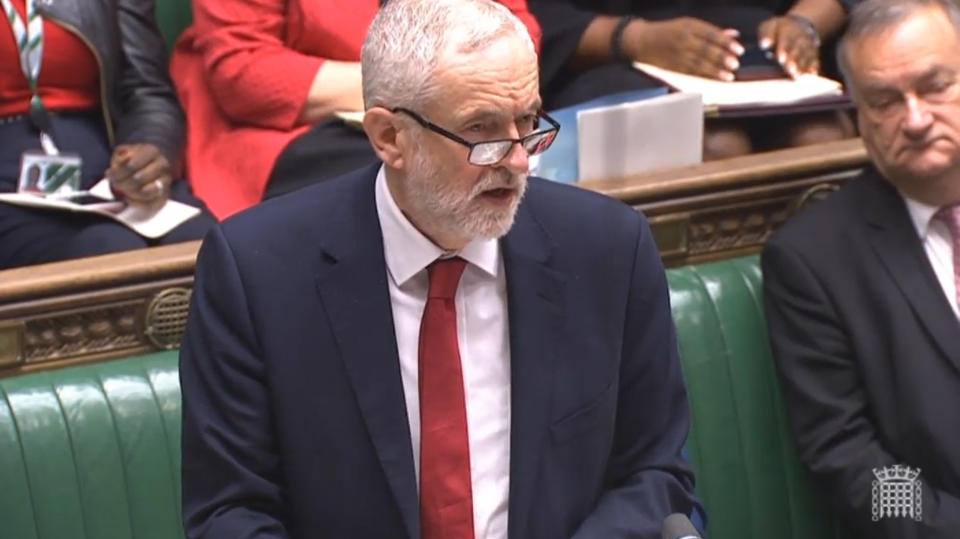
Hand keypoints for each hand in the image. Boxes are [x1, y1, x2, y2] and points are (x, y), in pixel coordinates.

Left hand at [106, 143, 171, 211]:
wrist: (150, 165)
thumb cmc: (133, 158)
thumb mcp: (123, 152)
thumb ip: (119, 157)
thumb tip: (118, 165)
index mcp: (152, 151)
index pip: (131, 165)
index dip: (117, 172)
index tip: (109, 174)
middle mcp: (163, 166)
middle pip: (138, 179)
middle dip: (121, 183)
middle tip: (114, 183)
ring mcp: (166, 181)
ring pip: (145, 193)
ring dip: (129, 193)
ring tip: (122, 190)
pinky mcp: (165, 195)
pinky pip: (150, 205)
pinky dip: (136, 203)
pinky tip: (129, 198)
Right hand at [623, 17, 743, 80]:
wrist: (642, 41)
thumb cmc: (668, 31)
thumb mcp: (688, 25)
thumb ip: (711, 30)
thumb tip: (733, 34)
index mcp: (688, 25)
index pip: (711, 34)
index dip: (726, 43)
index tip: (739, 49)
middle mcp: (683, 40)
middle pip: (706, 49)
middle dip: (722, 58)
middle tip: (736, 63)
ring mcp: (677, 54)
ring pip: (700, 63)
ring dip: (716, 70)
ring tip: (729, 75)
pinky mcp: (673, 66)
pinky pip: (692, 72)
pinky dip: (705, 76)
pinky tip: (716, 78)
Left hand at [757, 15, 819, 77]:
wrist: (797, 24)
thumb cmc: (777, 30)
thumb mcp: (769, 27)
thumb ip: (766, 34)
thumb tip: (763, 43)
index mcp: (787, 30)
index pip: (785, 39)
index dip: (783, 49)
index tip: (780, 59)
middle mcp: (800, 37)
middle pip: (797, 49)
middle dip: (794, 60)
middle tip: (791, 70)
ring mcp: (808, 44)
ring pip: (806, 55)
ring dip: (803, 66)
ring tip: (798, 76)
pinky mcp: (814, 51)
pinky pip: (815, 59)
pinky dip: (814, 66)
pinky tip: (812, 75)